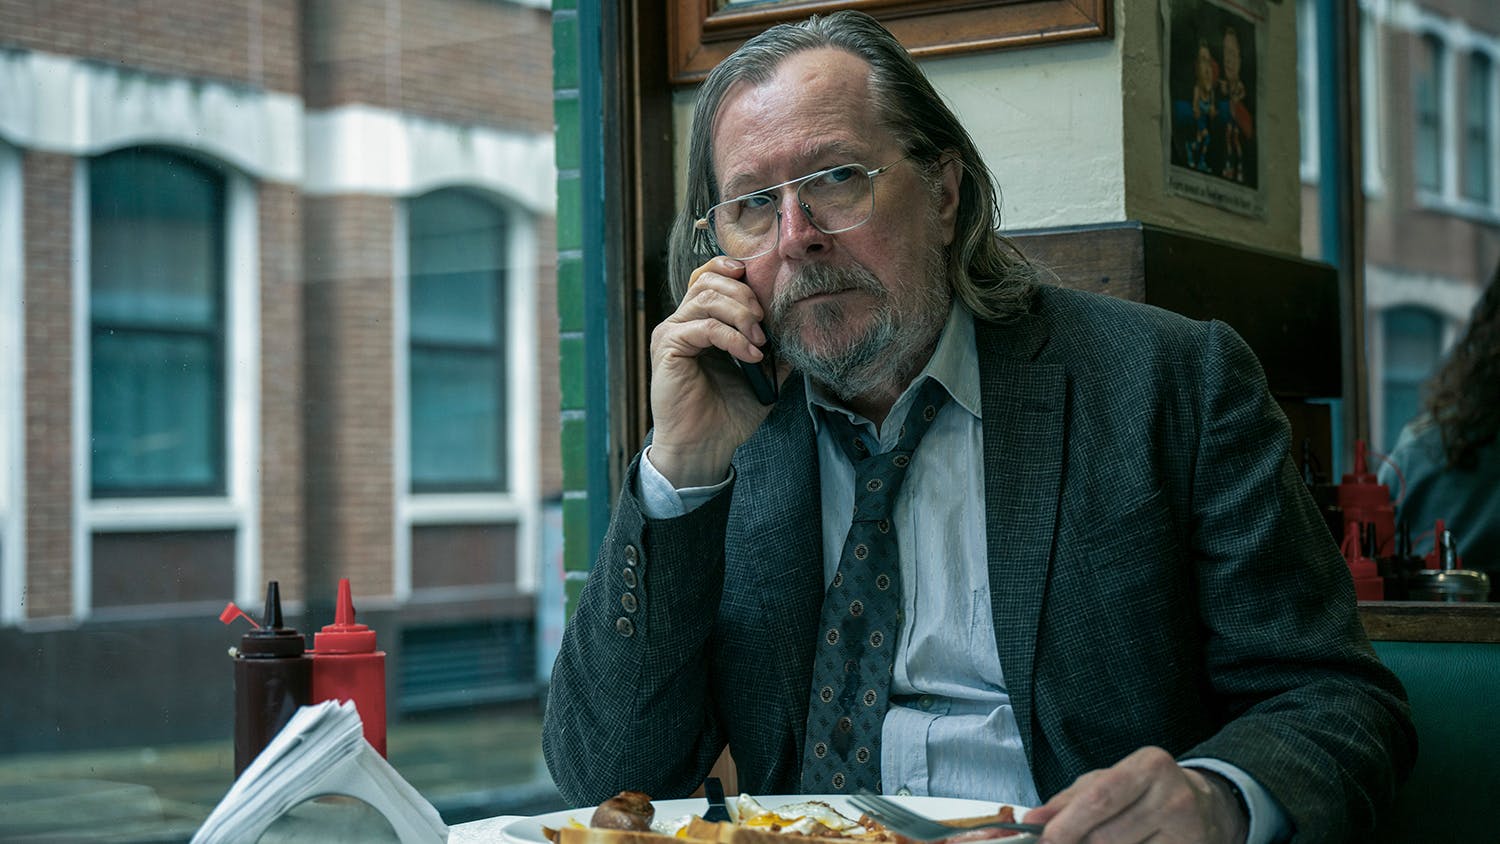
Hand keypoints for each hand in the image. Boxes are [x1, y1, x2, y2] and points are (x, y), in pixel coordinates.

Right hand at [648, 256, 780, 486]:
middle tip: (765, 323)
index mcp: (700, 322)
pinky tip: (750, 355)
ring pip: (707, 297)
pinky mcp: (668, 347)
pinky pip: (704, 326)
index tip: (761, 284)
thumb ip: (776, 348)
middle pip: (709, 280)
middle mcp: (682, 322)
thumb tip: (799, 326)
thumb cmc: (727, 414)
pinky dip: (733, 337)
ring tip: (760, 341)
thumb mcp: (763, 374)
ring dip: (741, 315)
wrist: (705, 446)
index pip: (710, 277)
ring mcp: (672, 332)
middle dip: (745, 296)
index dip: (733, 271)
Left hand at [1021, 746, 1247, 843]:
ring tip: (1095, 842)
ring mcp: (1186, 831)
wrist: (1207, 807)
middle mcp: (1172, 797)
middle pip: (1106, 836)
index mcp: (1149, 766)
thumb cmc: (1147, 791)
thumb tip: (1033, 819)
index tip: (1043, 839)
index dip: (1067, 824)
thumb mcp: (1109, 781)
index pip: (1100, 798)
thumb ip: (1069, 800)